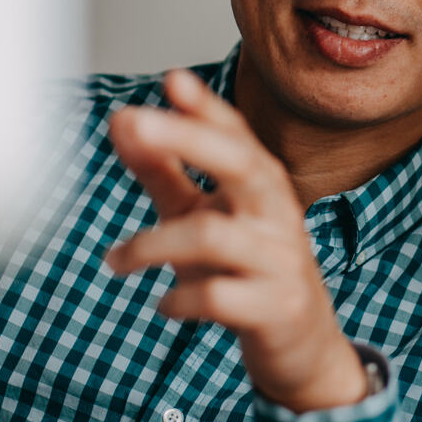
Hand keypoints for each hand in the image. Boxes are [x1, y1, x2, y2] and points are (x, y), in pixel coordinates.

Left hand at [105, 69, 366, 412]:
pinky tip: (164, 304)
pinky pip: (219, 296)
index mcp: (261, 183)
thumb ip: (163, 171)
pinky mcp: (277, 307)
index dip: (205, 107)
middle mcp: (278, 211)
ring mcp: (281, 259)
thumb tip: (122, 121)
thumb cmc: (244, 267)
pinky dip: (180, 298)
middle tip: (135, 124)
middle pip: (241, 162)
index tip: (172, 78)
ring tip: (117, 259)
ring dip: (152, 244)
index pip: (236, 134)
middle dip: (188, 139)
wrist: (304, 343)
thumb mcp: (202, 214)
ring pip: (213, 234)